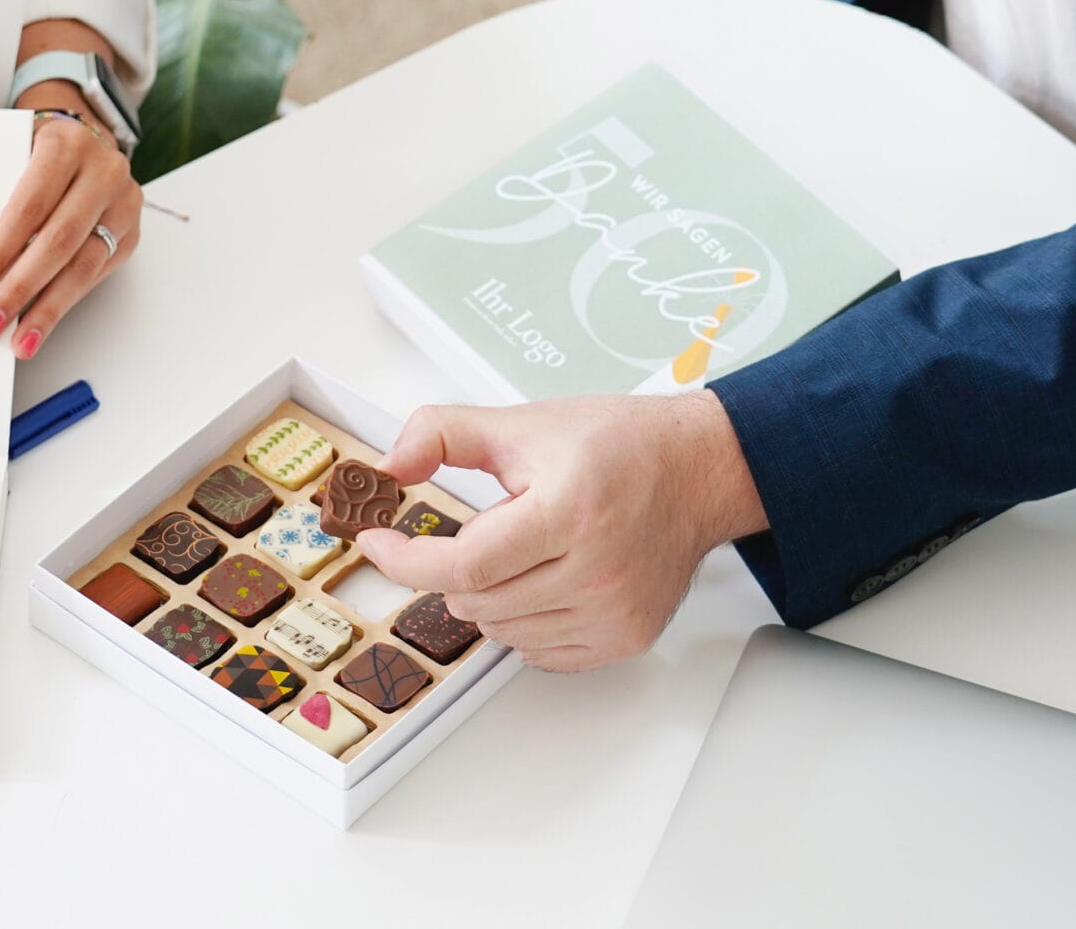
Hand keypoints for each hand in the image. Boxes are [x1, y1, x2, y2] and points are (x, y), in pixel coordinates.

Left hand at [0, 85, 139, 359]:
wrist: (82, 140)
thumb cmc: (33, 152)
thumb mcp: (11, 152)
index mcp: (66, 144)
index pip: (29, 206)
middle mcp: (103, 172)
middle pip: (58, 241)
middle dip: (19, 289)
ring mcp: (123, 204)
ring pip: (83, 266)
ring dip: (46, 309)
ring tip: (19, 341)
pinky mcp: (130, 233)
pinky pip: (96, 275)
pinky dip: (65, 302)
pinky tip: (40, 323)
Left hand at [357, 393, 768, 671]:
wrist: (698, 472)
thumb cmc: (620, 446)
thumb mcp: (524, 423)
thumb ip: (444, 434)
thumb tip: (390, 466)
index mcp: (569, 512)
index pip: (465, 564)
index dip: (407, 560)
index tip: (377, 543)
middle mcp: (596, 571)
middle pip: (476, 600)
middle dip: (457, 567)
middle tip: (489, 528)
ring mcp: (612, 613)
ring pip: (500, 631)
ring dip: (488, 597)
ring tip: (527, 550)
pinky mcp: (624, 638)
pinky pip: (537, 652)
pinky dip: (522, 622)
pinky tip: (544, 582)